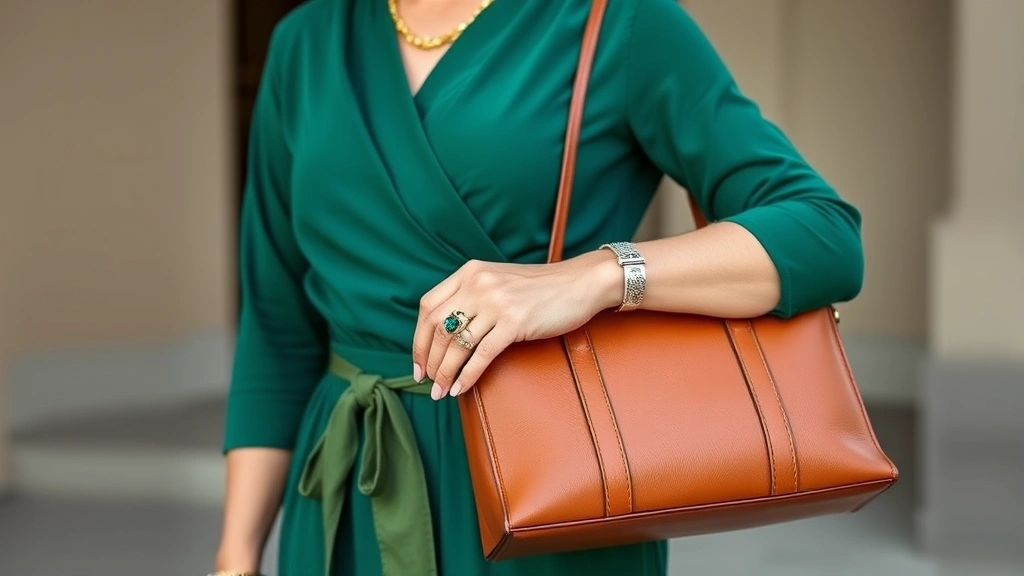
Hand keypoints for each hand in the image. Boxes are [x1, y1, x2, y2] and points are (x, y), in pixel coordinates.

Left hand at [411, 250, 620, 398]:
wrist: (580, 283)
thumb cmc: (542, 288)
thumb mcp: (499, 281)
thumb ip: (473, 296)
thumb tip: (446, 333)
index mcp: (470, 272)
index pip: (428, 307)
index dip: (418, 338)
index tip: (418, 362)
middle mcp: (478, 284)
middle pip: (437, 327)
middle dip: (428, 360)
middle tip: (426, 382)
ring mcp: (496, 302)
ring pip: (456, 344)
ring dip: (444, 372)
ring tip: (440, 391)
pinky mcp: (514, 322)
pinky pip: (481, 354)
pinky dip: (467, 375)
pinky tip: (461, 388)